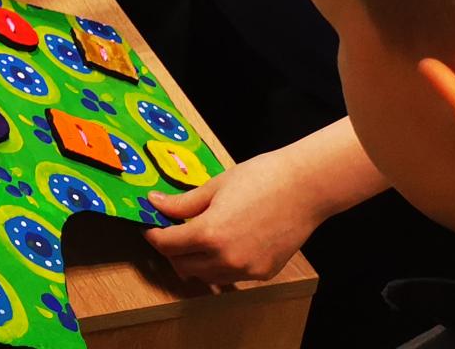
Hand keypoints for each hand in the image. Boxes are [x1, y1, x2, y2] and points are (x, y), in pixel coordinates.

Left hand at [143, 145, 329, 283]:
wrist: (305, 188)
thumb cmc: (261, 178)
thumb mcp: (215, 186)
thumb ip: (183, 202)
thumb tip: (155, 203)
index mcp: (209, 233)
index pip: (167, 244)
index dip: (153, 236)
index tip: (150, 228)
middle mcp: (226, 258)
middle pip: (183, 265)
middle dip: (172, 251)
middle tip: (171, 232)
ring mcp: (246, 269)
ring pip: (206, 276)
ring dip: (195, 261)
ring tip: (197, 239)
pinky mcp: (263, 273)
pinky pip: (231, 276)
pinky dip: (220, 265)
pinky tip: (224, 245)